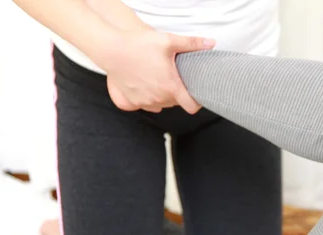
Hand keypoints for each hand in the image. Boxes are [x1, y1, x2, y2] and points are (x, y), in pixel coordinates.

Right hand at [101, 30, 215, 113]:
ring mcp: (145, 102)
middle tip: (174, 77)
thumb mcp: (168, 41)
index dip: (197, 102)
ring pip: (161, 104)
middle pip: (176, 103)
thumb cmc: (139, 44)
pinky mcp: (132, 102)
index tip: (197, 95)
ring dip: (163, 96)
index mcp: (171, 87)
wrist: (111, 49)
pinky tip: (147, 85)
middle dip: (178, 92)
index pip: (191, 106)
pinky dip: (149, 98)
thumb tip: (211, 44)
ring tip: (159, 78)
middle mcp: (159, 98)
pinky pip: (146, 105)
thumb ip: (191, 44)